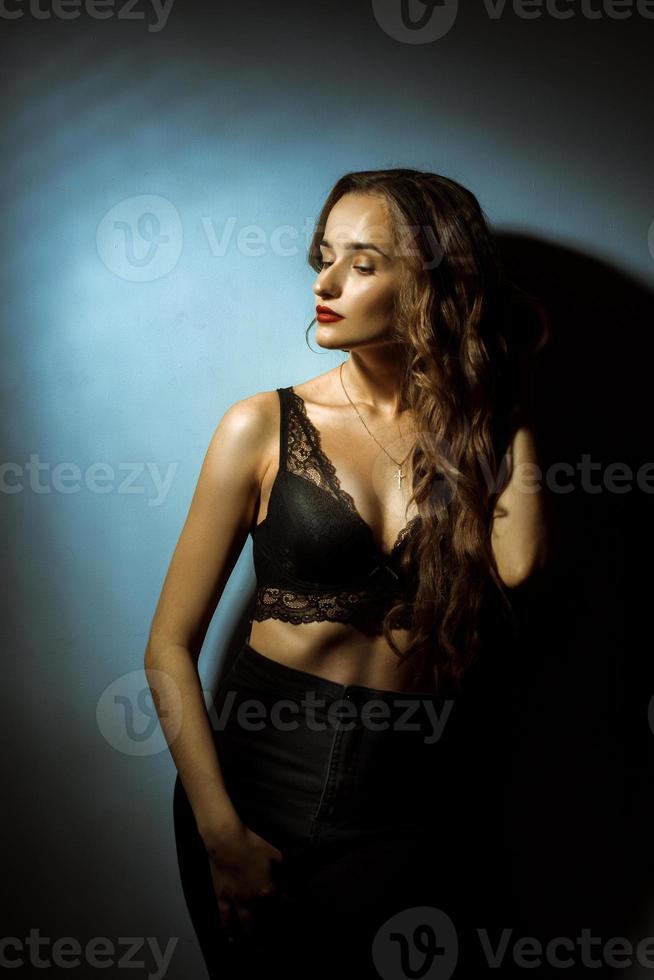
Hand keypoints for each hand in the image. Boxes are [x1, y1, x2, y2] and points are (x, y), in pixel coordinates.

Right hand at [203, 820, 285, 939]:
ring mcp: (236, 901)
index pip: (283, 903)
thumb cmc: (252, 844)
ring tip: (256, 946)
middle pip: (264, 921)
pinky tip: (230, 938)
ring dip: (251, 937)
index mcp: (267, 890)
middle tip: (274, 939)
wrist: (226, 841)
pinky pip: (224, 918)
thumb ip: (284, 868)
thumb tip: (292, 874)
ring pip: (245, 925)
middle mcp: (252, 900)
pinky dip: (227, 929)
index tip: (295, 909)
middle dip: (271, 932)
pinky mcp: (222, 898)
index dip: (291, 906)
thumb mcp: (275, 853)